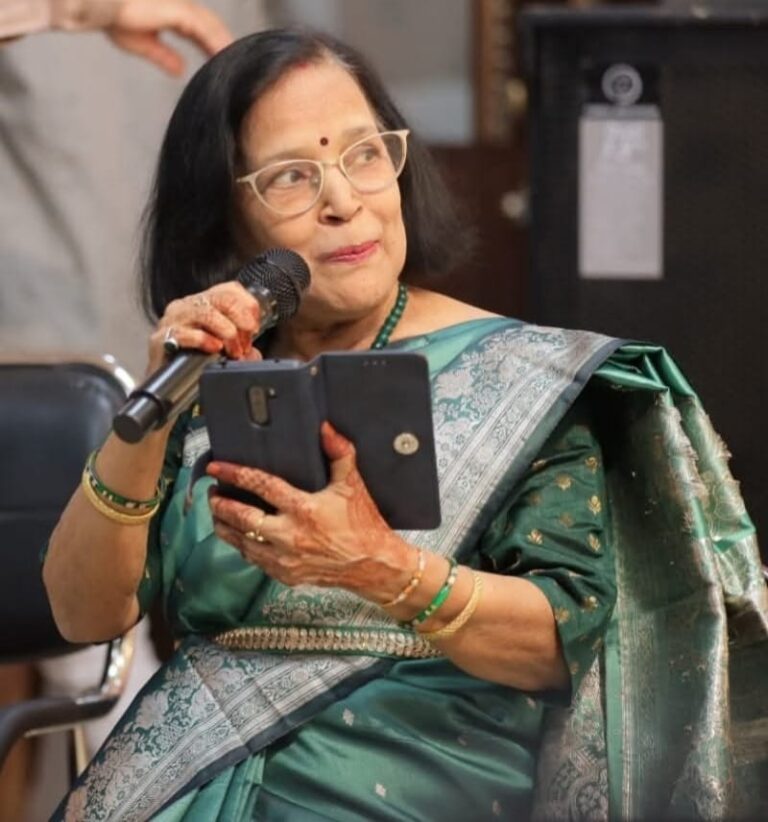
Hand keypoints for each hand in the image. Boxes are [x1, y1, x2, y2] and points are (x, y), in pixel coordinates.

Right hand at [106, 0, 232, 74]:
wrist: (99, 3)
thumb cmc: (113, 16)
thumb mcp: (142, 42)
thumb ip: (163, 55)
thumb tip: (181, 71)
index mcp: (170, 11)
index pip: (198, 29)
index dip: (211, 45)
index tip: (222, 61)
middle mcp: (178, 4)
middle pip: (210, 24)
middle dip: (223, 42)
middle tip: (239, 62)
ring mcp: (180, 5)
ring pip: (212, 27)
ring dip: (225, 45)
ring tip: (239, 63)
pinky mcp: (179, 11)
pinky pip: (205, 31)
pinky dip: (217, 44)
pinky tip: (226, 57)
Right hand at [147, 282, 262, 373]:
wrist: (168, 385)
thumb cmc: (194, 363)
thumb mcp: (225, 350)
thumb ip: (241, 347)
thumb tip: (254, 353)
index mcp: (203, 303)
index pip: (230, 289)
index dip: (248, 306)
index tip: (254, 328)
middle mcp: (187, 306)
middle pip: (222, 298)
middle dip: (241, 321)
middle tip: (245, 343)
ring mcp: (172, 320)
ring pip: (206, 313)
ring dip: (227, 333)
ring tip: (233, 351)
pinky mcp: (160, 338)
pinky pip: (184, 333)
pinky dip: (204, 340)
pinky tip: (213, 348)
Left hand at [207, 422, 414, 601]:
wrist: (374, 566)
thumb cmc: (364, 524)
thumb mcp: (353, 485)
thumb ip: (339, 453)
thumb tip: (325, 428)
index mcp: (304, 509)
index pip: (261, 486)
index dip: (235, 474)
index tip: (217, 467)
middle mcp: (289, 535)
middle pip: (241, 518)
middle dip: (220, 504)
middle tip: (212, 492)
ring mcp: (285, 559)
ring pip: (241, 542)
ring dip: (225, 526)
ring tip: (217, 512)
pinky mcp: (285, 575)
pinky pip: (253, 559)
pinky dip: (242, 545)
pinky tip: (239, 535)